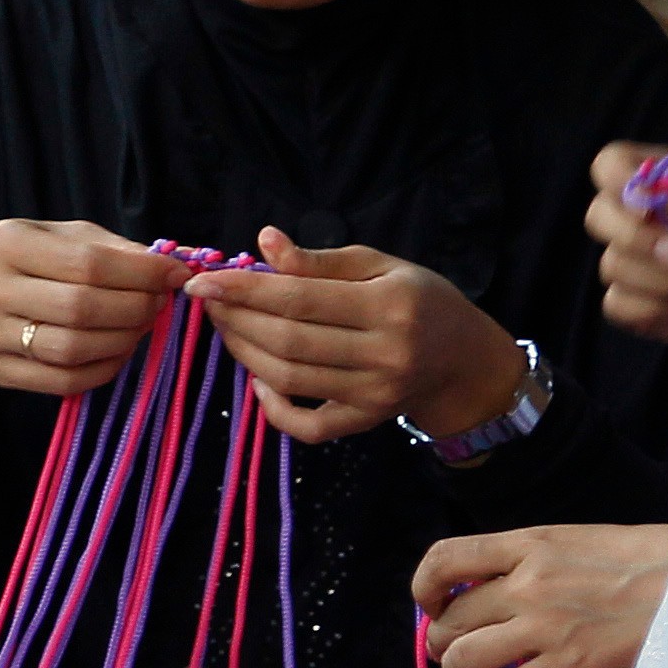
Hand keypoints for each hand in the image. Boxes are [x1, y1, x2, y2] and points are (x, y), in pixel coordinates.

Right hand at [0, 218, 178, 395]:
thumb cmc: (24, 259)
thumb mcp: (60, 237)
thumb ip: (111, 249)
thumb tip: (168, 270)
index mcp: (8, 244)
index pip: (88, 263)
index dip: (141, 273)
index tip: (175, 275)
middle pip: (81, 308)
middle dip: (135, 307)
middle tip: (158, 304)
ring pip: (72, 349)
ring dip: (122, 340)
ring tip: (139, 327)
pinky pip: (62, 381)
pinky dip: (102, 370)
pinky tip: (117, 352)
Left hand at [183, 228, 520, 445]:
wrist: (464, 360)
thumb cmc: (420, 301)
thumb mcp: (381, 266)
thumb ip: (320, 260)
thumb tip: (265, 241)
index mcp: (389, 305)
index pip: (300, 298)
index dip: (244, 290)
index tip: (203, 281)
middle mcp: (384, 353)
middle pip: (289, 340)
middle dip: (238, 320)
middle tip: (209, 302)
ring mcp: (374, 394)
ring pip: (290, 379)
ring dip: (245, 354)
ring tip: (228, 328)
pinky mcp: (365, 423)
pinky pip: (307, 426)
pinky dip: (273, 409)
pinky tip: (258, 379)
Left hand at [415, 522, 667, 667]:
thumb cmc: (646, 560)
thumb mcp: (577, 541)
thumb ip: (530, 564)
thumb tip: (489, 599)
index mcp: (529, 542)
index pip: (444, 559)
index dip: (425, 588)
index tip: (435, 604)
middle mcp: (526, 582)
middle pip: (449, 621)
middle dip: (445, 641)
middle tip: (461, 649)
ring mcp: (544, 627)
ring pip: (462, 660)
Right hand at [587, 140, 667, 342]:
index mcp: (664, 182)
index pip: (611, 163)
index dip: (618, 180)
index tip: (649, 205)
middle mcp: (640, 219)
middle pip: (597, 215)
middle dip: (636, 238)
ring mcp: (633, 263)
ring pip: (611, 265)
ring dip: (660, 280)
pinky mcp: (634, 305)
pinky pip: (615, 305)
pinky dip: (650, 309)